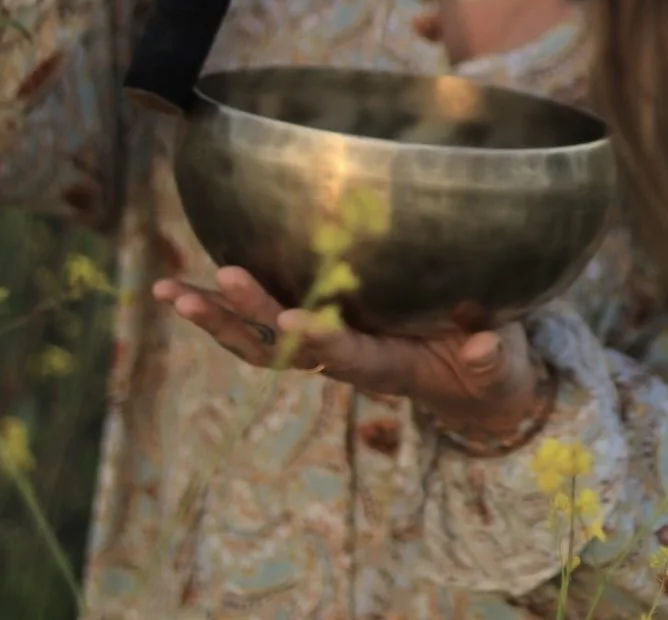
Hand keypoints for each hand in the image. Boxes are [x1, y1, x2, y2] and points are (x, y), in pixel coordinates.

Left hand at [152, 268, 542, 433]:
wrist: (470, 384)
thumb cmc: (487, 367)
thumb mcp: (499, 364)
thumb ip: (491, 358)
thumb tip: (483, 348)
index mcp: (387, 367)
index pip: (346, 355)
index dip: (320, 339)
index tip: (293, 320)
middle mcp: (345, 360)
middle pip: (284, 348)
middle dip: (248, 316)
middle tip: (215, 283)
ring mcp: (327, 346)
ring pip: (259, 340)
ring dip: (215, 318)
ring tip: (169, 294)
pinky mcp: (322, 329)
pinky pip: (264, 324)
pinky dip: (226, 308)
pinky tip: (191, 287)